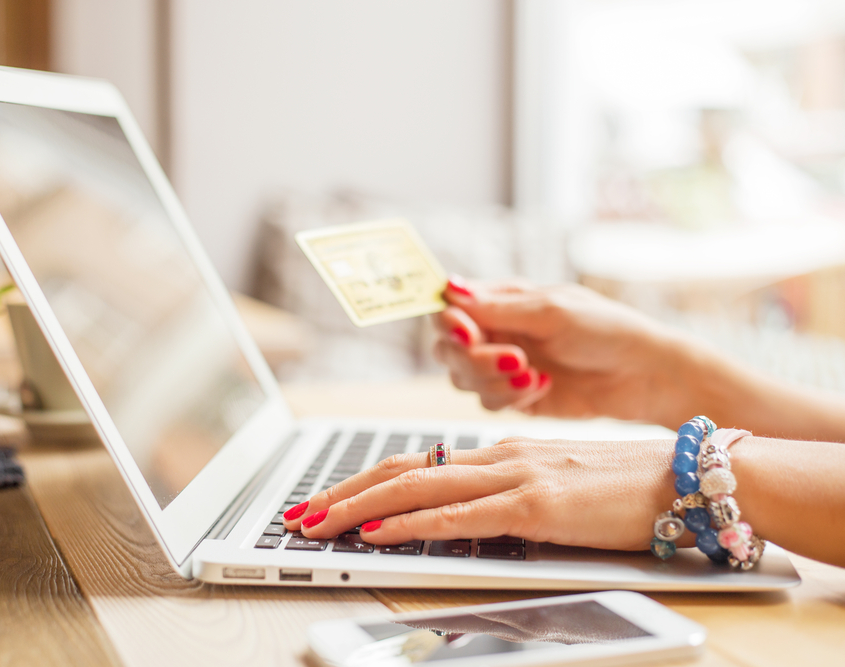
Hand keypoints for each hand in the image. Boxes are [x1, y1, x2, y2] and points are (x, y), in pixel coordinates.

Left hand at [283, 437, 679, 550]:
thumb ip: (508, 497)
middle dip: (342, 492)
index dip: (364, 481)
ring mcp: (516, 477)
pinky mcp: (537, 505)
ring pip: (417, 485)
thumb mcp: (553, 488)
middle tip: (300, 513)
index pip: (415, 462)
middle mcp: (499, 457)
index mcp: (501, 454)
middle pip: (401, 468)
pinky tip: (380, 534)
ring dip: (358, 507)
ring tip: (317, 524)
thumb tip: (464, 517)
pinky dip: (411, 523)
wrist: (688, 477)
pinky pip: (460, 514)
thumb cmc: (625, 487)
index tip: (327, 500)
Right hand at [435, 276, 682, 424]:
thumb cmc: (605, 329)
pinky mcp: (514, 397)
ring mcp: (502, 366)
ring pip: (462, 379)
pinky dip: (510, 397)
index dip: (449, 322)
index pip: (450, 308)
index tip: (468, 333)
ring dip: (493, 379)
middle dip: (473, 358)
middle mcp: (495, 332)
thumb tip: (448, 288)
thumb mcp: (550, 311)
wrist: (641, 375)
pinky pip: (487, 402)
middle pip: (448, 348)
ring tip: (533, 374)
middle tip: (513, 358)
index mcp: (501, 301)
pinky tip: (544, 386)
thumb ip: (496, 306)